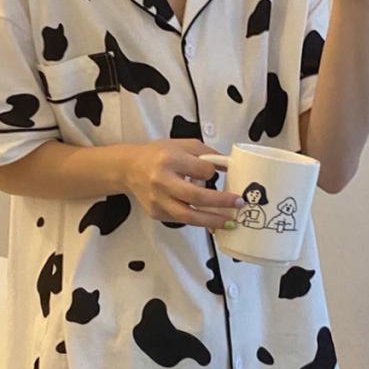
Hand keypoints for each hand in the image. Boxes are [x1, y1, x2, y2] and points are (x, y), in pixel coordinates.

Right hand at [123, 138, 243, 229]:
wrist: (129, 168)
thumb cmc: (159, 154)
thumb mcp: (182, 145)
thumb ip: (207, 154)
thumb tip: (230, 167)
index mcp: (169, 160)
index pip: (200, 170)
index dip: (212, 171)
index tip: (217, 172)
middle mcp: (161, 181)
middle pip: (195, 196)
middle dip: (220, 202)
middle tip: (240, 203)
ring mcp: (157, 200)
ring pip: (188, 216)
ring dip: (212, 221)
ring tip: (231, 223)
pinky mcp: (156, 213)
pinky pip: (181, 220)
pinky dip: (198, 221)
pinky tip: (212, 221)